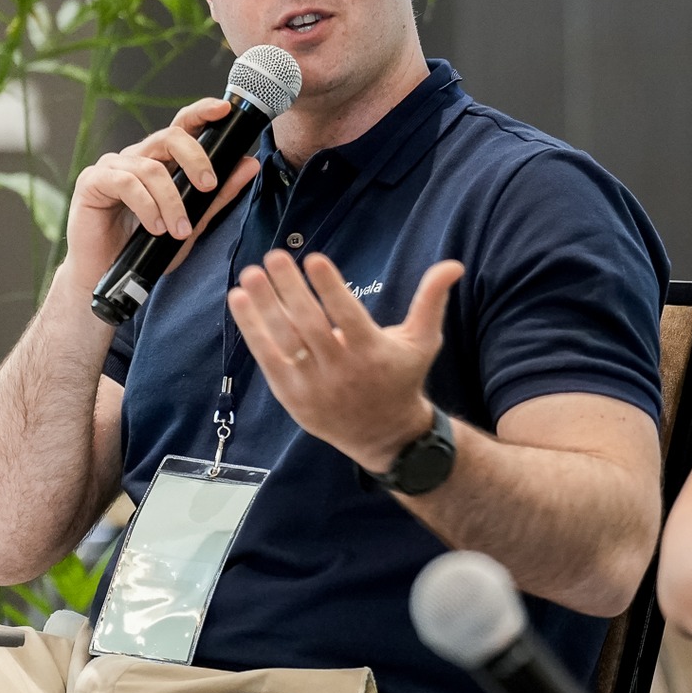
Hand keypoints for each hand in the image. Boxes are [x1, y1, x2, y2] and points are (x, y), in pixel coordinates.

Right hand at [63, 97, 257, 287]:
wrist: (108, 275)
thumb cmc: (147, 248)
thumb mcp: (192, 223)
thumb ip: (218, 196)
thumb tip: (249, 165)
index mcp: (160, 161)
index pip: (182, 127)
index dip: (202, 113)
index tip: (224, 110)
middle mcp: (137, 157)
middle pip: (170, 137)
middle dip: (196, 160)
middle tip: (208, 187)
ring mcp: (112, 166)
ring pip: (151, 168)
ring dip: (172, 201)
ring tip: (179, 229)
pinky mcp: (92, 181)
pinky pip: (126, 182)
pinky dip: (147, 206)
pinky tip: (155, 227)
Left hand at [226, 252, 462, 468]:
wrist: (384, 435)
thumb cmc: (401, 378)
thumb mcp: (423, 341)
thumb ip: (431, 300)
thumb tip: (453, 264)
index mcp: (373, 353)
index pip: (347, 316)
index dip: (330, 288)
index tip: (313, 258)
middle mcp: (341, 370)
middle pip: (310, 325)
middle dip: (289, 289)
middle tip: (273, 257)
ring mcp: (313, 385)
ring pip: (284, 340)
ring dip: (264, 306)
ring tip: (251, 274)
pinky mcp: (291, 395)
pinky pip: (267, 358)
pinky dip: (251, 329)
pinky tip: (239, 300)